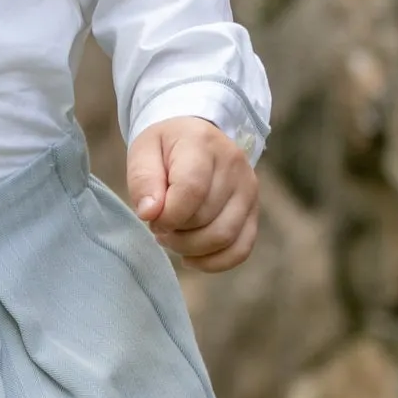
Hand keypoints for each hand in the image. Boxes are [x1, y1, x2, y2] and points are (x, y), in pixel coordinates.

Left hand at [124, 117, 258, 271]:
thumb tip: (150, 213)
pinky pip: (241, 249)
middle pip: (206, 218)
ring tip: (171, 236)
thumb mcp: (143, 152)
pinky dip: (213, 262)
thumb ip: (143, 180)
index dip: (168, 215)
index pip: (191, 190)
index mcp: (202, 144)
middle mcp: (234, 166)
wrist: (195, 135)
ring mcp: (249, 190)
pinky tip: (190, 257)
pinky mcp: (254, 211)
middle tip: (157, 225)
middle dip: (174, 232)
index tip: (150, 217)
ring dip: (190, 248)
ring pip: (224, 237)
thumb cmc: (164, 147)